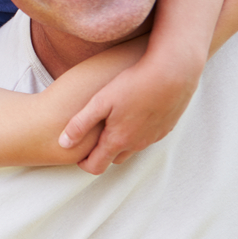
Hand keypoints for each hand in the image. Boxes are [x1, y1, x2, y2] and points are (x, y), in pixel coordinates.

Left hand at [60, 56, 190, 174]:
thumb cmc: (134, 84)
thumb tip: (63, 143)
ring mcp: (153, 137)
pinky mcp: (166, 128)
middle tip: (92, 138)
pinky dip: (137, 132)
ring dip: (120, 142)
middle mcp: (137, 144)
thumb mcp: (100, 102)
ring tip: (112, 124)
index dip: (83, 163)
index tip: (77, 154)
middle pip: (114, 159)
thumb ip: (80, 124)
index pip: (96, 166)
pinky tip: (134, 114)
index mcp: (118, 141)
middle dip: (102, 154)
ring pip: (132, 148)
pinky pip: (147, 137)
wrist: (174, 72)